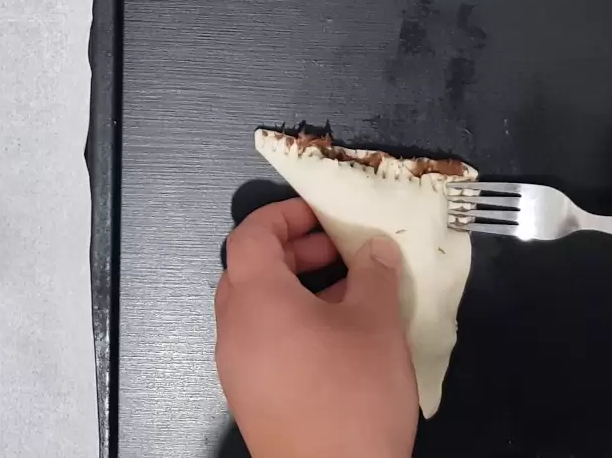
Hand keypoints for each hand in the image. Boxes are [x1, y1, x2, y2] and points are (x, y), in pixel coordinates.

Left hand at [214, 198, 415, 457]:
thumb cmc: (351, 396)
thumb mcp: (376, 324)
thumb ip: (374, 275)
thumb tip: (374, 249)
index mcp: (256, 298)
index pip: (250, 234)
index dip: (284, 215)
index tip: (321, 214)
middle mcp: (235, 328)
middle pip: (249, 269)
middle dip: (294, 252)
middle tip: (339, 251)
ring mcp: (237, 366)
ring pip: (257, 308)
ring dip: (296, 289)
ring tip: (349, 295)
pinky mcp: (250, 396)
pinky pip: (263, 341)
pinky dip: (292, 324)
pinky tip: (338, 339)